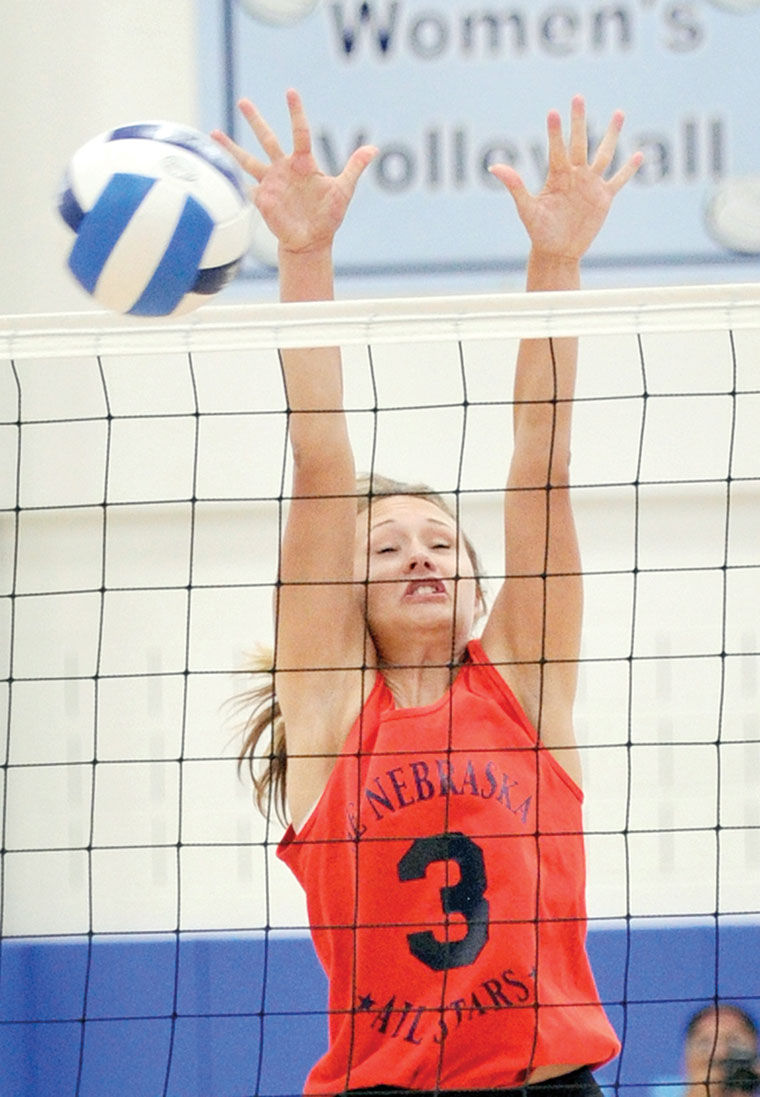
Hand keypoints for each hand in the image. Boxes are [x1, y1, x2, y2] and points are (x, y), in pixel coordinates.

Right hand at [212, 89, 376, 254]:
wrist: (312, 240)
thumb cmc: (328, 216)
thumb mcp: (343, 190)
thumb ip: (354, 167)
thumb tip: (374, 149)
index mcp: (303, 163)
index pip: (299, 131)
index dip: (295, 112)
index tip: (290, 91)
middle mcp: (283, 168)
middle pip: (266, 139)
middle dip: (255, 120)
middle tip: (243, 101)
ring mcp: (270, 183)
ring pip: (246, 160)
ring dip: (230, 148)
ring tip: (213, 132)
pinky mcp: (261, 200)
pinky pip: (244, 187)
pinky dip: (230, 180)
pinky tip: (216, 171)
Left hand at [489, 95, 642, 262]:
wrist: (557, 252)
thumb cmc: (539, 231)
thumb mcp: (527, 210)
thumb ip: (515, 187)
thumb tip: (494, 167)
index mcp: (557, 176)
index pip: (556, 149)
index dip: (555, 132)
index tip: (553, 112)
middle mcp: (574, 175)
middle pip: (579, 143)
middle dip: (579, 121)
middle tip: (577, 97)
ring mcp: (590, 184)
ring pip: (603, 154)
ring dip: (611, 135)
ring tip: (619, 113)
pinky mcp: (603, 198)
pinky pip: (618, 180)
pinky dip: (628, 169)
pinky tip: (638, 154)